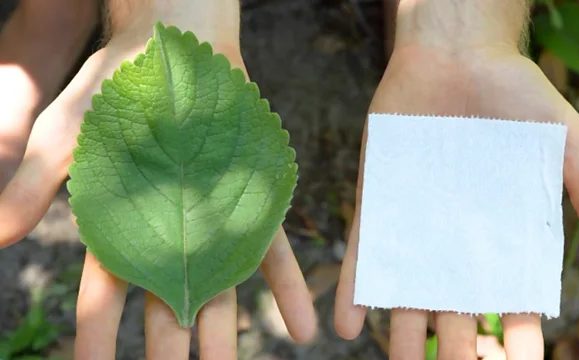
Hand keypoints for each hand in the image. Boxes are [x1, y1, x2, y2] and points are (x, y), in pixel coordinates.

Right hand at [0, 26, 316, 357]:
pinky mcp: (250, 204)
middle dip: (169, 353)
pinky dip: (287, 290)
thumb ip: (34, 186)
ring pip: (219, 290)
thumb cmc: (113, 89)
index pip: (103, 298)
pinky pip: (273, 252)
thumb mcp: (65, 137)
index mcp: (119, 228)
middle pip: (166, 306)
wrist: (172, 52)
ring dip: (226, 337)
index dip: (98, 340)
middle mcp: (167, 234)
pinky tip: (301, 329)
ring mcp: (212, 222)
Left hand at [334, 45, 578, 358]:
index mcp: (502, 232)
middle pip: (455, 306)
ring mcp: (414, 223)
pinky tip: (348, 324)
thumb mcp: (562, 141)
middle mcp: (456, 237)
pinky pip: (364, 252)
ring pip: (407, 289)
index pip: (511, 297)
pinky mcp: (378, 202)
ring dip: (400, 332)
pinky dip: (355, 288)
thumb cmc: (514, 92)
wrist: (454, 52)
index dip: (517, 335)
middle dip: (456, 347)